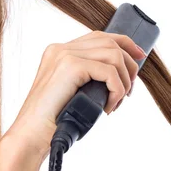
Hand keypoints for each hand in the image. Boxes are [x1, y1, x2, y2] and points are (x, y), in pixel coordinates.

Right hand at [9, 30, 145, 156]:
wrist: (31, 134)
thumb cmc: (51, 120)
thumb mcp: (70, 91)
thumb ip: (86, 77)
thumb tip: (119, 74)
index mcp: (58, 51)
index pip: (98, 36)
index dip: (124, 43)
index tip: (140, 57)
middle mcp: (60, 48)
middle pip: (110, 41)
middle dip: (129, 64)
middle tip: (129, 91)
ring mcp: (64, 55)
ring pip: (113, 55)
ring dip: (123, 81)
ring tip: (117, 102)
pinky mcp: (71, 66)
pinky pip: (109, 72)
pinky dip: (116, 90)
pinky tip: (108, 107)